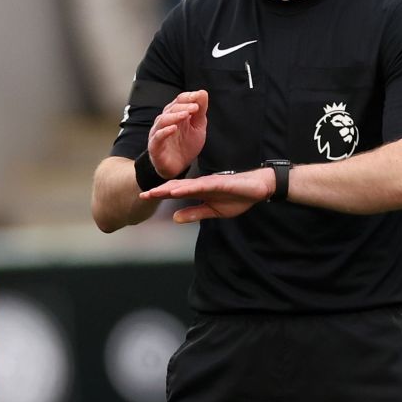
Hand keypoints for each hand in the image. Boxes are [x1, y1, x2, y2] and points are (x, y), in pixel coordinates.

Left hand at [143, 167, 271, 221]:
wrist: (258, 188)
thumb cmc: (237, 197)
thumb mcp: (212, 211)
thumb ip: (194, 213)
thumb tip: (174, 218)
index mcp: (199, 190)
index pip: (176, 192)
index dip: (160, 194)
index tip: (144, 197)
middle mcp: (202, 184)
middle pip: (177, 187)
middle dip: (160, 191)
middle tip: (142, 194)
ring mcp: (211, 182)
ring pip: (188, 186)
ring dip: (172, 189)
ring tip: (156, 192)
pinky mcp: (221, 182)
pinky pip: (204, 185)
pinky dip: (191, 188)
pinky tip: (181, 190)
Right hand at [148, 90, 208, 178]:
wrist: (178, 167)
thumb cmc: (186, 145)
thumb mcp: (198, 127)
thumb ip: (200, 111)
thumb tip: (203, 92)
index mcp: (175, 114)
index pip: (179, 100)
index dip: (188, 97)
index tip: (199, 97)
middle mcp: (164, 121)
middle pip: (171, 109)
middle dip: (184, 106)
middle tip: (195, 107)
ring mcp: (158, 133)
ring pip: (162, 121)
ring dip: (174, 116)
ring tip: (185, 115)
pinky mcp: (155, 146)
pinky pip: (157, 137)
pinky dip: (164, 132)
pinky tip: (173, 128)